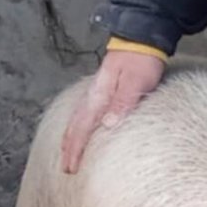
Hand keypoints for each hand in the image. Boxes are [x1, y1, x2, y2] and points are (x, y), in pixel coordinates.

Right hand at [61, 50, 165, 173]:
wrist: (141, 38)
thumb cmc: (141, 60)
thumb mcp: (135, 82)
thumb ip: (123, 102)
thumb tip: (107, 125)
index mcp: (99, 95)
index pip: (83, 127)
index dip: (76, 149)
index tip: (71, 167)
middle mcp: (94, 95)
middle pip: (76, 125)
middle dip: (69, 148)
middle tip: (66, 169)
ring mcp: (97, 93)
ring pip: (78, 119)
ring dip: (71, 138)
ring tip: (68, 155)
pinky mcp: (104, 91)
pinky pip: (86, 113)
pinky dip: (79, 126)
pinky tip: (82, 132)